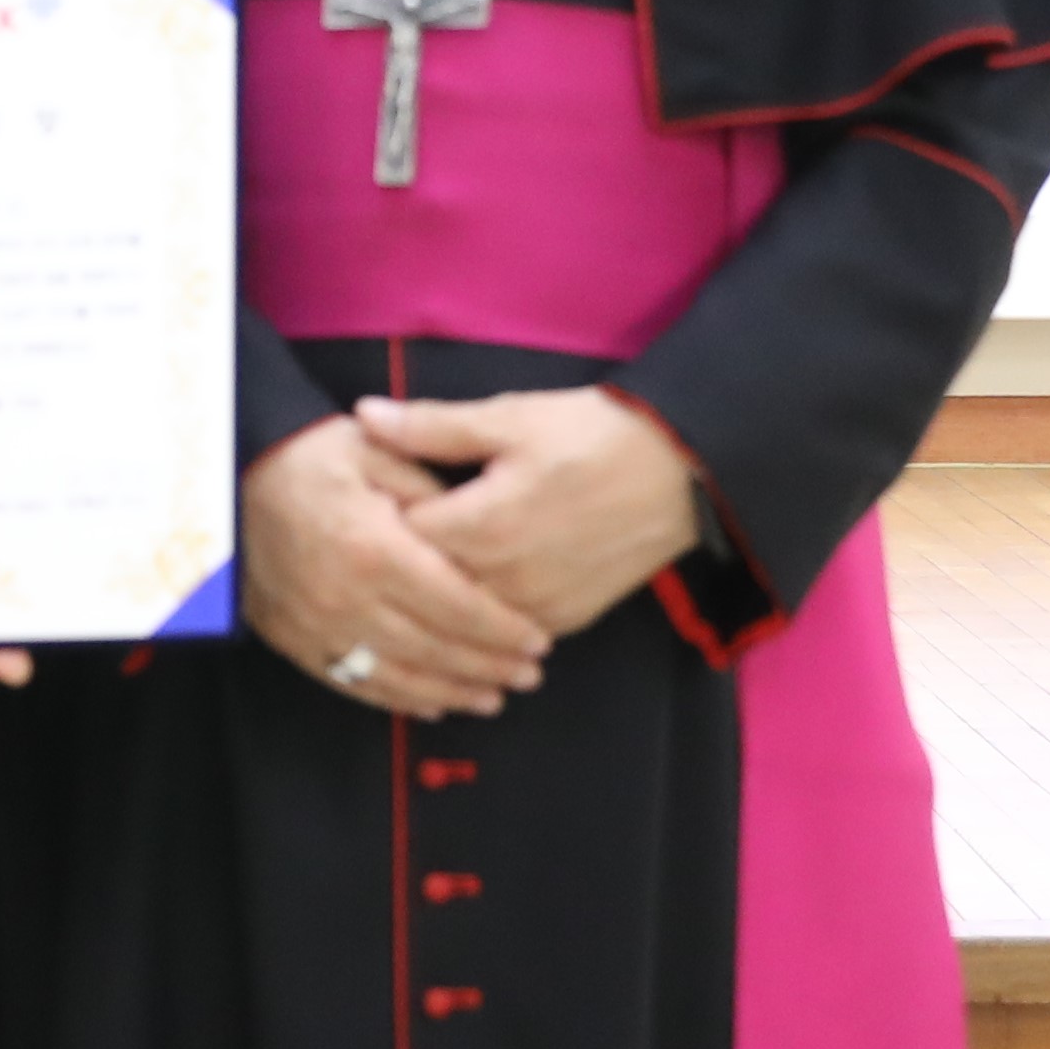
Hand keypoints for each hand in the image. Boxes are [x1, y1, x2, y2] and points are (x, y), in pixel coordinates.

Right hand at [243, 417, 553, 719]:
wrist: (229, 479)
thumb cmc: (312, 457)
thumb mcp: (378, 451)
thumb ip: (432, 493)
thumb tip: (480, 537)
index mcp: (374, 548)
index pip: (456, 604)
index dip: (502, 629)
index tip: (539, 642)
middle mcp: (346, 598)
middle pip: (435, 648)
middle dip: (489, 667)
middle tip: (530, 676)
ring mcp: (318, 627)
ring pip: (399, 675)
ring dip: (452, 691)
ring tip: (493, 697)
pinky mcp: (295, 641)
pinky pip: (354, 682)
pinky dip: (399, 698)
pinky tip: (433, 704)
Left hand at [350, 388, 703, 640]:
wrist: (685, 472)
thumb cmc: (595, 435)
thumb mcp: (511, 418)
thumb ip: (432, 427)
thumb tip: (364, 417)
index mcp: (479, 527)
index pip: (396, 540)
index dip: (376, 520)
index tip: (366, 504)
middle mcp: (502, 581)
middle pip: (422, 589)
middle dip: (399, 567)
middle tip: (381, 544)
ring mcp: (536, 609)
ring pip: (462, 620)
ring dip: (439, 601)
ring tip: (420, 573)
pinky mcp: (565, 621)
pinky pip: (505, 631)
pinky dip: (482, 619)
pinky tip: (471, 595)